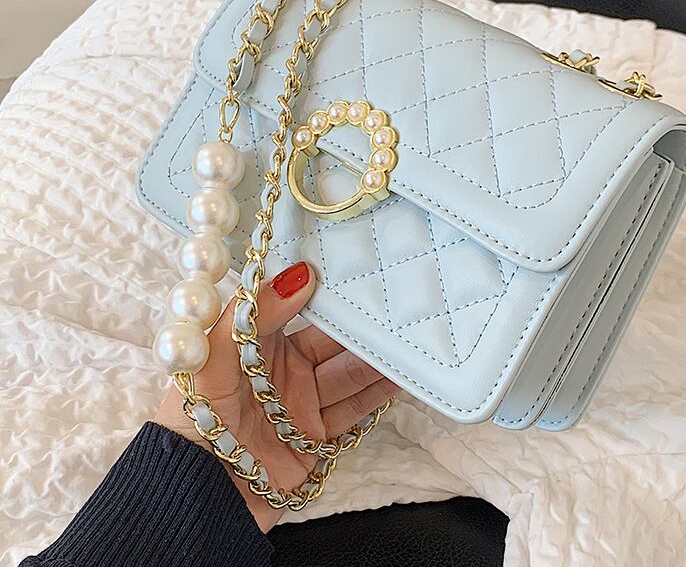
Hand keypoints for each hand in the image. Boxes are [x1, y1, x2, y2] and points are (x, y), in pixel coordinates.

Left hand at [154, 261, 397, 532]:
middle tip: (398, 301)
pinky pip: (354, 410)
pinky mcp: (318, 438)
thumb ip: (254, 313)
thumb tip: (300, 273)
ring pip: (348, 373)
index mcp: (255, 344)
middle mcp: (283, 370)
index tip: (357, 267)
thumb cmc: (192, 422)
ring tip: (411, 335)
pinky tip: (403, 374)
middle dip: (361, 324)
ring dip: (377, 357)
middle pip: (331, 342)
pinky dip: (379, 392)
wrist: (194, 501)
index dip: (325, 290)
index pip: (298, 308)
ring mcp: (302, 405)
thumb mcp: (213, 358)